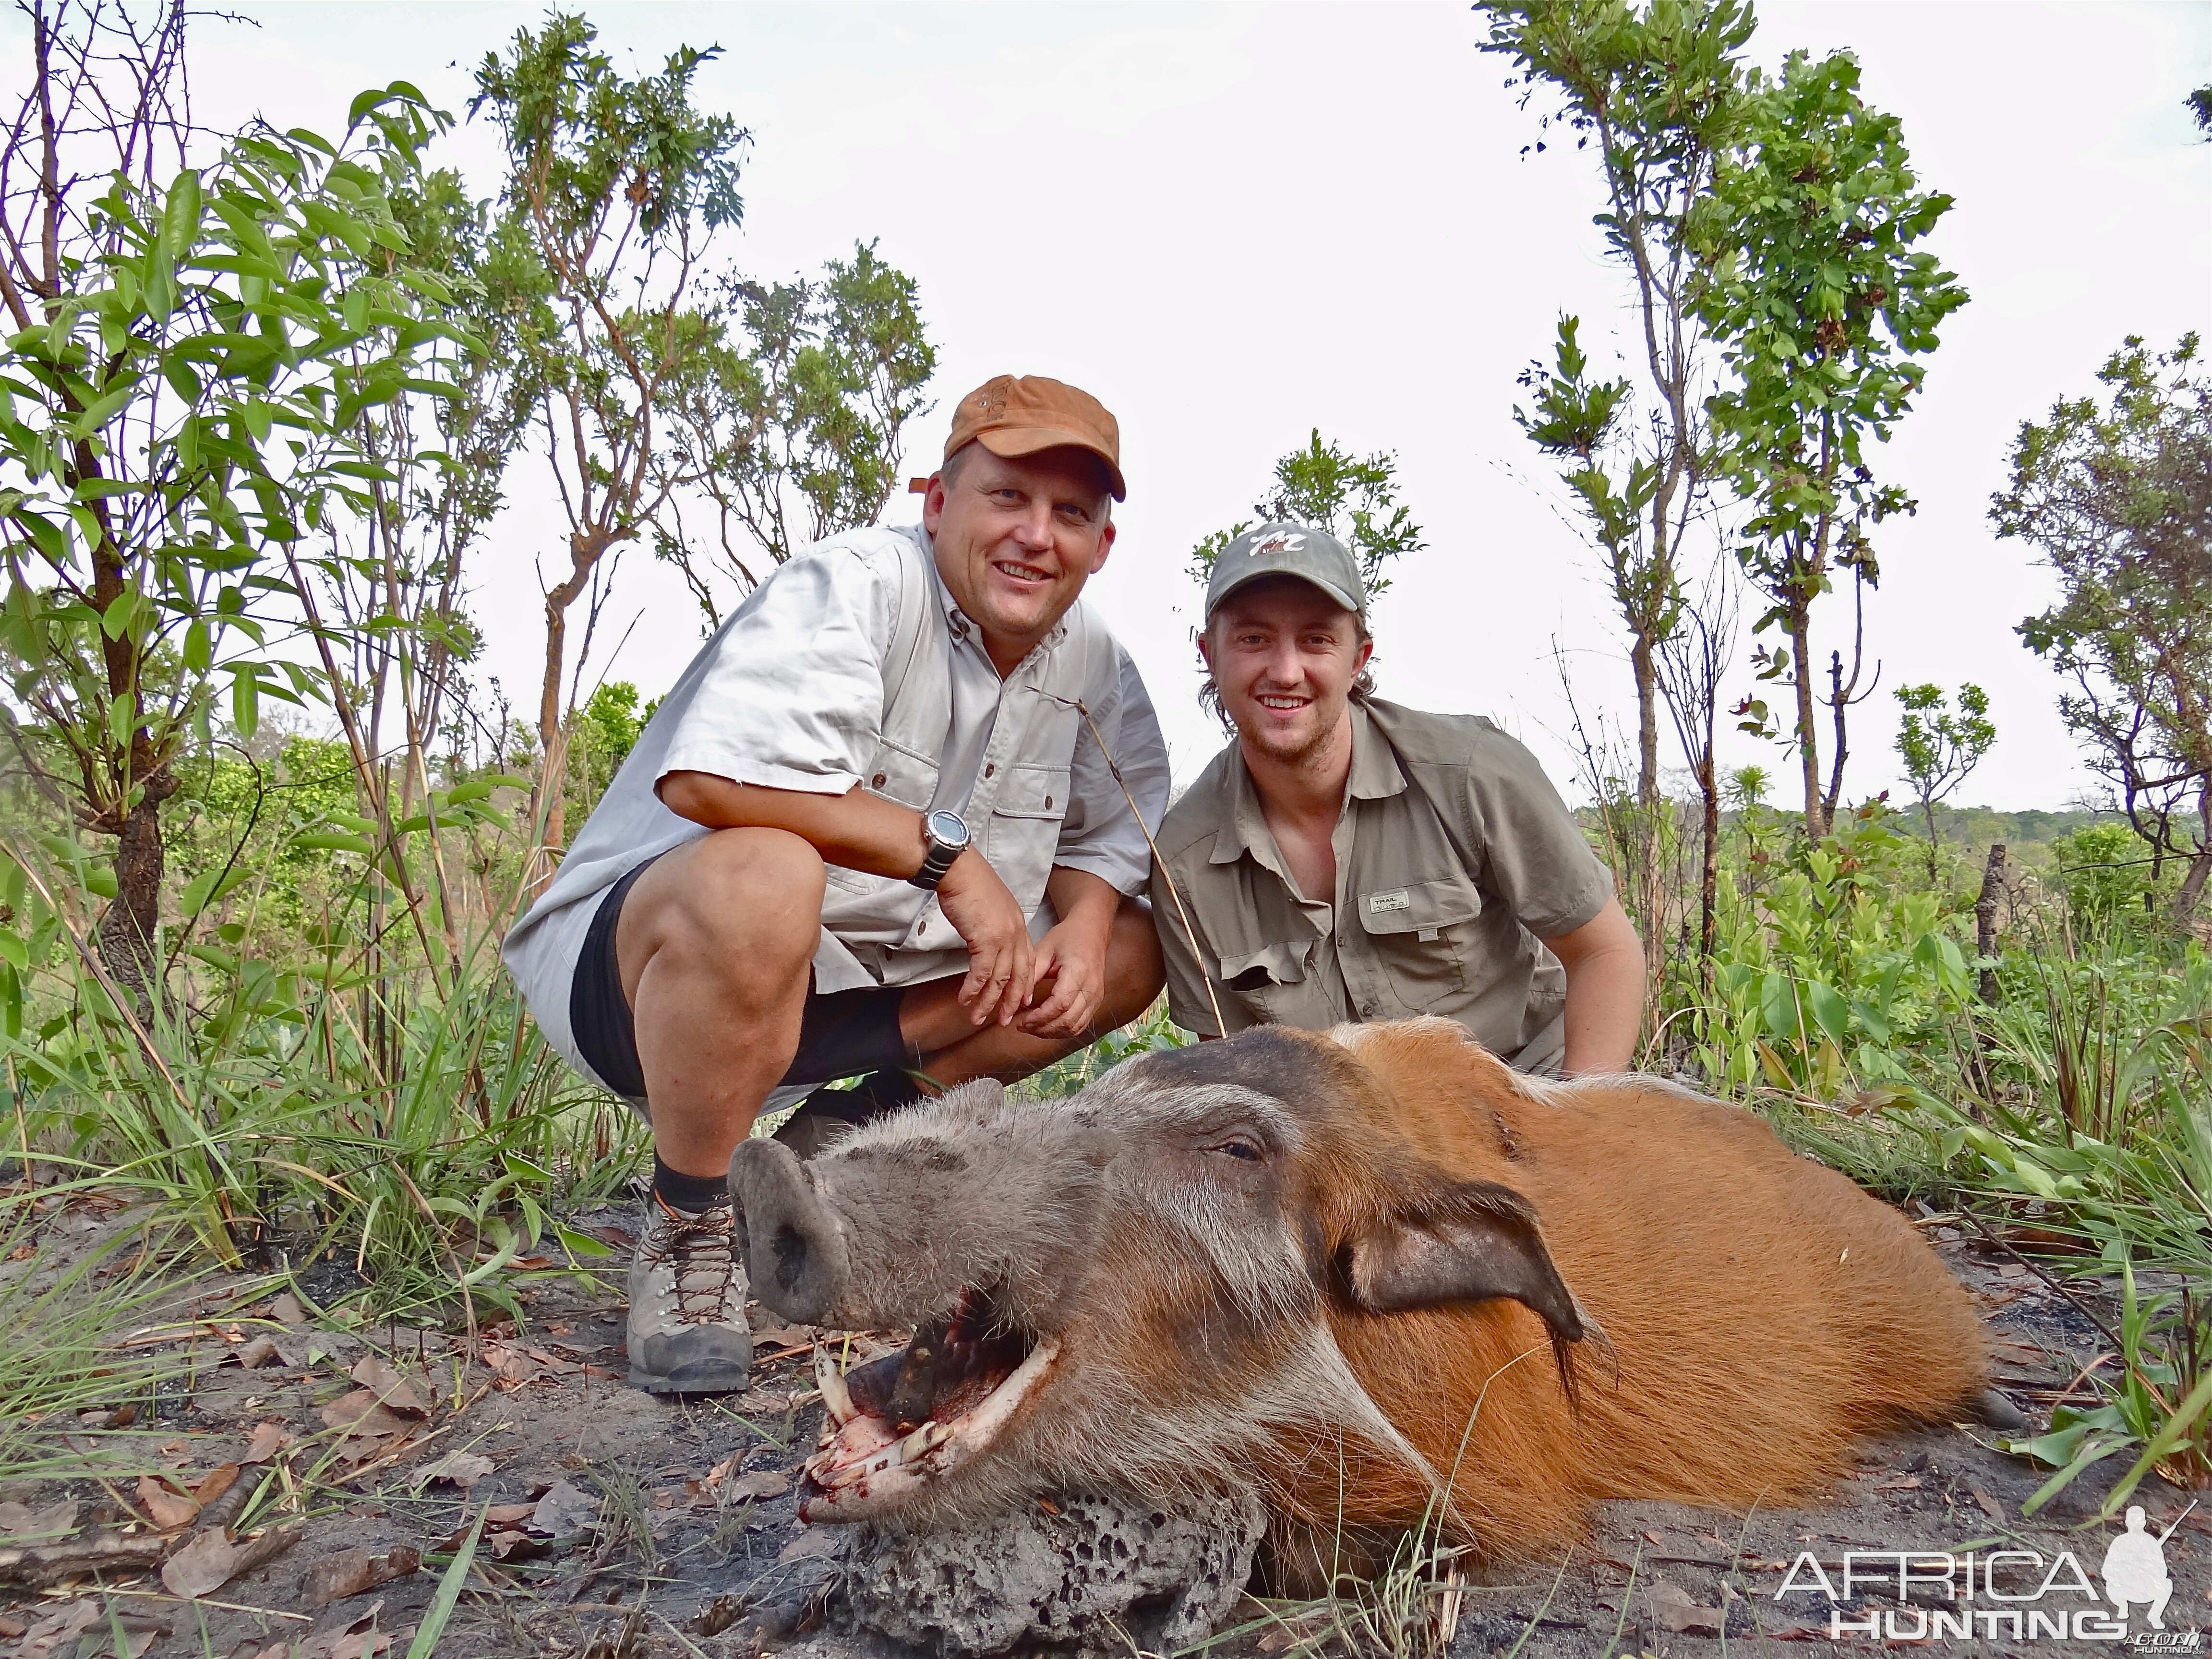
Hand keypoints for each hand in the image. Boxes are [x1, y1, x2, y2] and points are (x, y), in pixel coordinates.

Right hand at [934, 848, 1035, 1026]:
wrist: (959, 870)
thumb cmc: (970, 884)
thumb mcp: (991, 907)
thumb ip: (995, 926)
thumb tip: (987, 942)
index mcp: (1018, 925)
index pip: (1027, 961)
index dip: (1025, 984)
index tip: (1023, 1001)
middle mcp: (1016, 933)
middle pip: (1018, 975)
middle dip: (1011, 1001)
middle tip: (1004, 1021)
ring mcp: (1003, 937)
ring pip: (999, 979)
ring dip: (988, 1002)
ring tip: (977, 1018)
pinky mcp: (985, 939)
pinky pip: (981, 973)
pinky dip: (973, 989)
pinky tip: (965, 999)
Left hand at [1017, 912, 1112, 1038]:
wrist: (1091, 933)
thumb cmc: (1067, 939)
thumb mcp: (1044, 949)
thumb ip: (1031, 974)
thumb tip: (1018, 1001)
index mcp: (1078, 971)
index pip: (1060, 1003)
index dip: (1040, 1017)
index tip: (1022, 1021)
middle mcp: (1091, 987)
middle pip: (1068, 1020)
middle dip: (1042, 1029)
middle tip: (1022, 1027)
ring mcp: (1097, 997)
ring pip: (1074, 1027)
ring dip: (1052, 1032)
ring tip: (1032, 1027)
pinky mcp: (1097, 1002)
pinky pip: (1080, 1025)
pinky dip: (1063, 1030)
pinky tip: (1047, 1025)